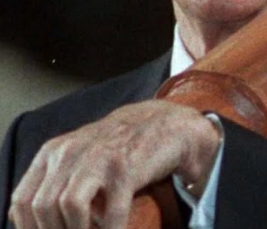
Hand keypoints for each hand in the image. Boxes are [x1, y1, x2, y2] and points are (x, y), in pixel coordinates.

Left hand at [9, 100, 221, 228]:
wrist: (165, 124)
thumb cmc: (119, 147)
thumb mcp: (77, 154)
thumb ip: (53, 179)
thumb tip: (27, 220)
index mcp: (53, 152)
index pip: (23, 202)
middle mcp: (71, 152)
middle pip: (44, 208)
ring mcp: (100, 158)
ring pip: (69, 208)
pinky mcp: (126, 170)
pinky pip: (110, 214)